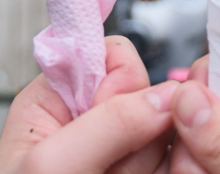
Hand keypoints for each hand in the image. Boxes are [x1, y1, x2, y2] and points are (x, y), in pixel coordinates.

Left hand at [0, 35, 176, 173]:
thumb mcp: (51, 166)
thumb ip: (106, 124)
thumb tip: (165, 97)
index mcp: (58, 96)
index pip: (112, 56)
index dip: (121, 81)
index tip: (109, 109)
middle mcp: (90, 120)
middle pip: (146, 97)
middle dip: (134, 134)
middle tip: (106, 168)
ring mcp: (118, 154)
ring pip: (161, 138)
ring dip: (143, 166)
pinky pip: (168, 167)